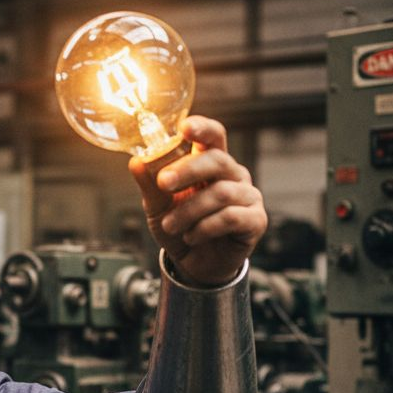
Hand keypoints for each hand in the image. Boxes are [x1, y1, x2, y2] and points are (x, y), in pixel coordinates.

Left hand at [130, 116, 266, 285]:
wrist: (194, 264)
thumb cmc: (180, 228)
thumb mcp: (157, 206)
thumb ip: (150, 184)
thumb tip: (136, 161)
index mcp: (211, 163)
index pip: (213, 136)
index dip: (202, 128)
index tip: (184, 128)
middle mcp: (233, 175)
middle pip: (217, 160)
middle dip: (187, 170)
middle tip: (164, 183)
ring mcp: (248, 196)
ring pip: (221, 192)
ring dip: (189, 211)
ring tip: (170, 226)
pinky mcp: (255, 220)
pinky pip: (231, 217)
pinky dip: (205, 227)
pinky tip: (192, 236)